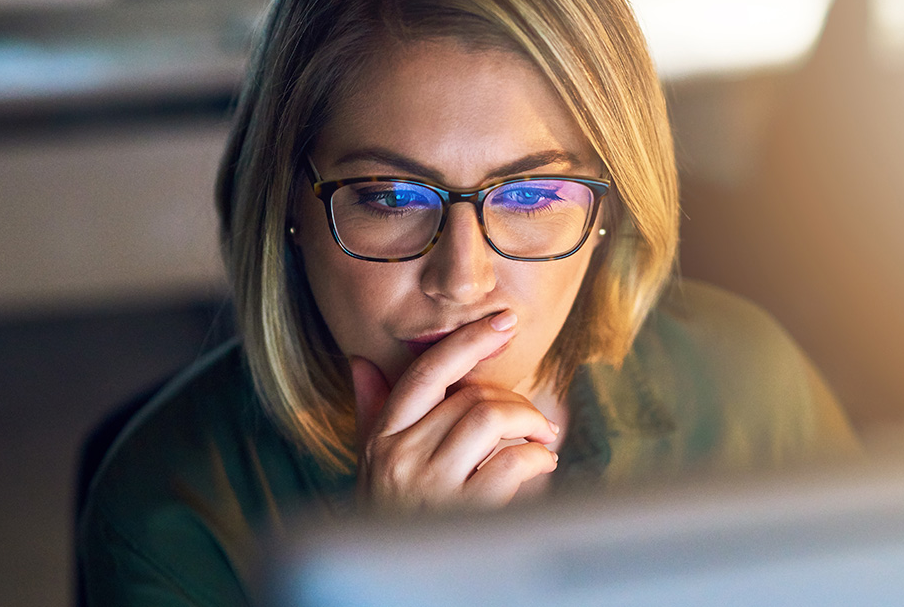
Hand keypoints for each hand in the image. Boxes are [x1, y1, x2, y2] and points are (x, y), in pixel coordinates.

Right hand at [351, 310, 559, 511]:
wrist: (388, 588)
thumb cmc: (387, 520)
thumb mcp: (369, 466)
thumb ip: (371, 413)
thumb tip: (360, 362)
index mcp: (381, 438)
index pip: (426, 372)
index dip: (468, 341)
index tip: (503, 323)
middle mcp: (400, 457)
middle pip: (470, 396)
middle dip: (513, 401)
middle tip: (534, 420)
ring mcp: (430, 487)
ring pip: (491, 419)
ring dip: (531, 423)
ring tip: (543, 440)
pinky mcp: (462, 515)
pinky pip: (511, 463)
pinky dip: (538, 459)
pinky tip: (542, 466)